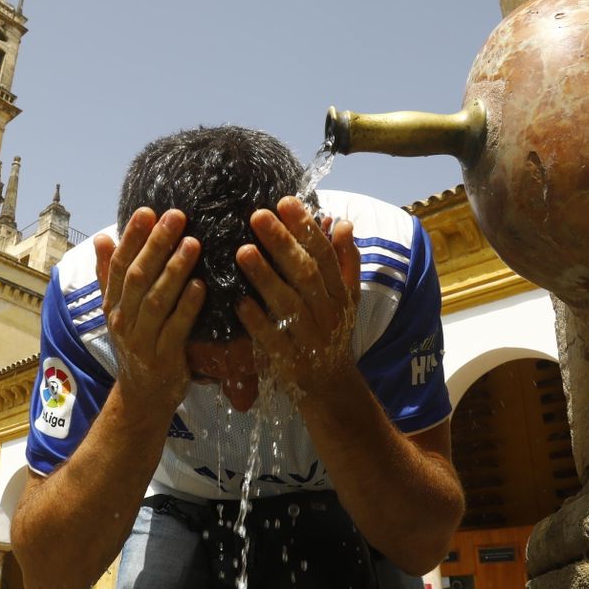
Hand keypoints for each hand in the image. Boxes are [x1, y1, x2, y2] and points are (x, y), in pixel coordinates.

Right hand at [94, 207, 206, 419]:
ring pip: (156, 300)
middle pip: (138, 277)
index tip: (147, 210)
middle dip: (157, 244)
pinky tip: (201, 286)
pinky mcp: (164, 358)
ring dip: (175, 270)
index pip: (119, 265)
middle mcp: (123, 320)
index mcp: (113, 305)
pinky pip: (176, 329)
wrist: (142, 397)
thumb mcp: (118, 310)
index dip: (132, 237)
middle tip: (177, 215)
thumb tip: (101, 238)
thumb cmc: (137, 345)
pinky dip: (188, 307)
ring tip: (193, 243)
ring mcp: (142, 340)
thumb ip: (110, 275)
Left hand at [235, 196, 359, 396]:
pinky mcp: (291, 362)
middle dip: (282, 243)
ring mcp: (310, 338)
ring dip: (265, 277)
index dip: (306, 227)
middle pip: (306, 274)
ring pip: (289, 304)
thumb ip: (346, 260)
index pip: (324, 254)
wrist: (332, 386)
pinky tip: (240, 302)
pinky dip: (257, 321)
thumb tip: (344, 222)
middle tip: (257, 215)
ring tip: (243, 251)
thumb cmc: (333, 331)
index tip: (284, 201)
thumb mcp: (348, 297)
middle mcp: (328, 312)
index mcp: (341, 293)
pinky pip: (274, 339)